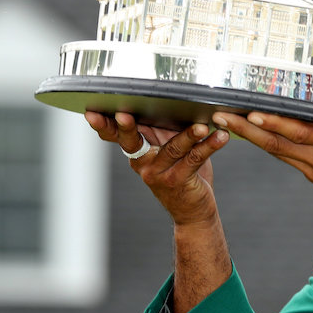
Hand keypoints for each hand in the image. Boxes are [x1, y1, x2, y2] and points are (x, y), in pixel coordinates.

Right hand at [84, 111, 229, 225]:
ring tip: (202, 124)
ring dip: (189, 134)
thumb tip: (173, 101)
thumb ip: (166, 132)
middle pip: (132, 141)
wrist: (194, 211)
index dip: (104, 125)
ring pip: (172, 148)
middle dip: (127, 127)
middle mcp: (143, 163)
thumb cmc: (183, 174)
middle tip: (125, 115)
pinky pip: (194, 159)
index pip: (116, 136)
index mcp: (138, 152)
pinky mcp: (179, 181)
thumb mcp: (169, 150)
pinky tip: (221, 136)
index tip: (91, 112)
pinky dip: (209, 146)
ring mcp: (159, 174)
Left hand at [213, 91, 312, 227]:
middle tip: (220, 116)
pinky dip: (268, 146)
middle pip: (277, 143)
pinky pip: (286, 158)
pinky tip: (256, 136)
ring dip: (251, 137)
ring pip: (277, 152)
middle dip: (246, 129)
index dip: (273, 122)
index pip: (298, 131)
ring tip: (228, 122)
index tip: (249, 112)